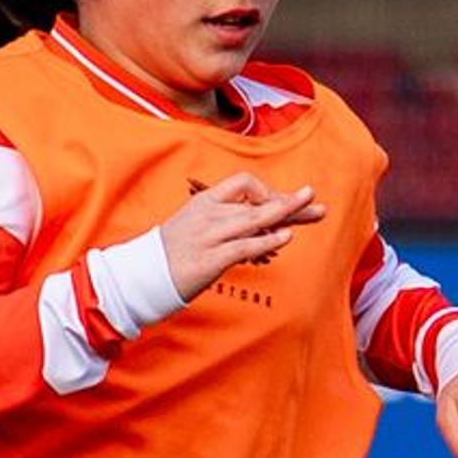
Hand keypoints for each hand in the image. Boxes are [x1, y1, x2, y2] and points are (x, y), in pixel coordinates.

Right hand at [157, 172, 321, 300]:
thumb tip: (265, 219)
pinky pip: (243, 245)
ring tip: (312, 210)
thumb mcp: (200, 226)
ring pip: (253, 218)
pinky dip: (267, 240)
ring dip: (285, 213)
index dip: (268, 191)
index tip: (285, 202)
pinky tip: (286, 236)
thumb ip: (231, 221)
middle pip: (256, 201)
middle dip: (288, 201)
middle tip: (313, 197)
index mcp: (206, 202)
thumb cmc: (176, 252)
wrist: (144, 274)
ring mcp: (210, 236)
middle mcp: (209, 214)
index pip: (243, 183)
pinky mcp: (211, 258)